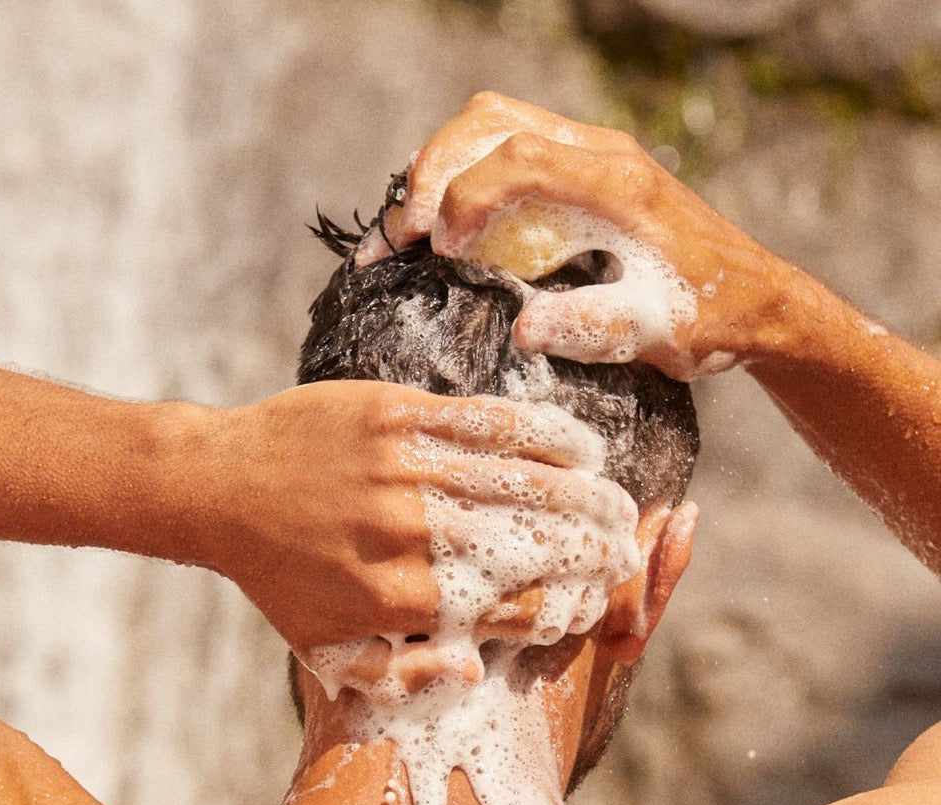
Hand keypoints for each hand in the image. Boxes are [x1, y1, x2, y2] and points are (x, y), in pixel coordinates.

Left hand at [200, 381, 636, 655]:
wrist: (221, 488)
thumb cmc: (278, 576)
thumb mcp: (325, 651)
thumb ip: (399, 677)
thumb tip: (476, 673)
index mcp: (401, 601)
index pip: (514, 608)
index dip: (566, 607)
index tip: (588, 604)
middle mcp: (410, 536)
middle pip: (535, 544)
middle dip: (597, 552)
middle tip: (625, 553)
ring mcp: (405, 469)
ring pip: (524, 481)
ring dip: (586, 495)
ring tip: (619, 506)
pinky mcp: (396, 414)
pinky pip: (490, 422)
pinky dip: (545, 435)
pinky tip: (579, 448)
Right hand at [358, 92, 800, 379]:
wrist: (755, 302)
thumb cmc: (708, 319)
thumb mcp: (657, 333)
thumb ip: (594, 326)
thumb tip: (523, 331)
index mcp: (618, 185)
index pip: (519, 159)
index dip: (465, 197)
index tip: (441, 251)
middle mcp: (601, 154)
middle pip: (491, 123)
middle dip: (431, 173)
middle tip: (398, 238)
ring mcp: (588, 157)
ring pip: (491, 125)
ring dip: (439, 170)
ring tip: (406, 233)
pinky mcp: (579, 173)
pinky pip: (503, 148)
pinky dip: (459, 178)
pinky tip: (439, 228)